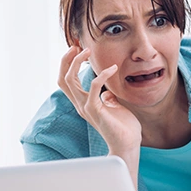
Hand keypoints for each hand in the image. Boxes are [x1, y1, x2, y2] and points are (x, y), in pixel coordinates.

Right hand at [58, 46, 141, 186]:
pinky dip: (102, 75)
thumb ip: (107, 98)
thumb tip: (107, 91)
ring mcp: (86, 107)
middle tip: (77, 46)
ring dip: (77, 62)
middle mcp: (80, 105)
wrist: (128, 144)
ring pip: (70, 80)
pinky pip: (93, 86)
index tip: (77, 50)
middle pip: (62, 78)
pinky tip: (113, 69)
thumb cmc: (124, 127)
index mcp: (83, 103)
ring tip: (88, 52)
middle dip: (67, 60)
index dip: (68, 64)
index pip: (66, 81)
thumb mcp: (114, 107)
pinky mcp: (95, 110)